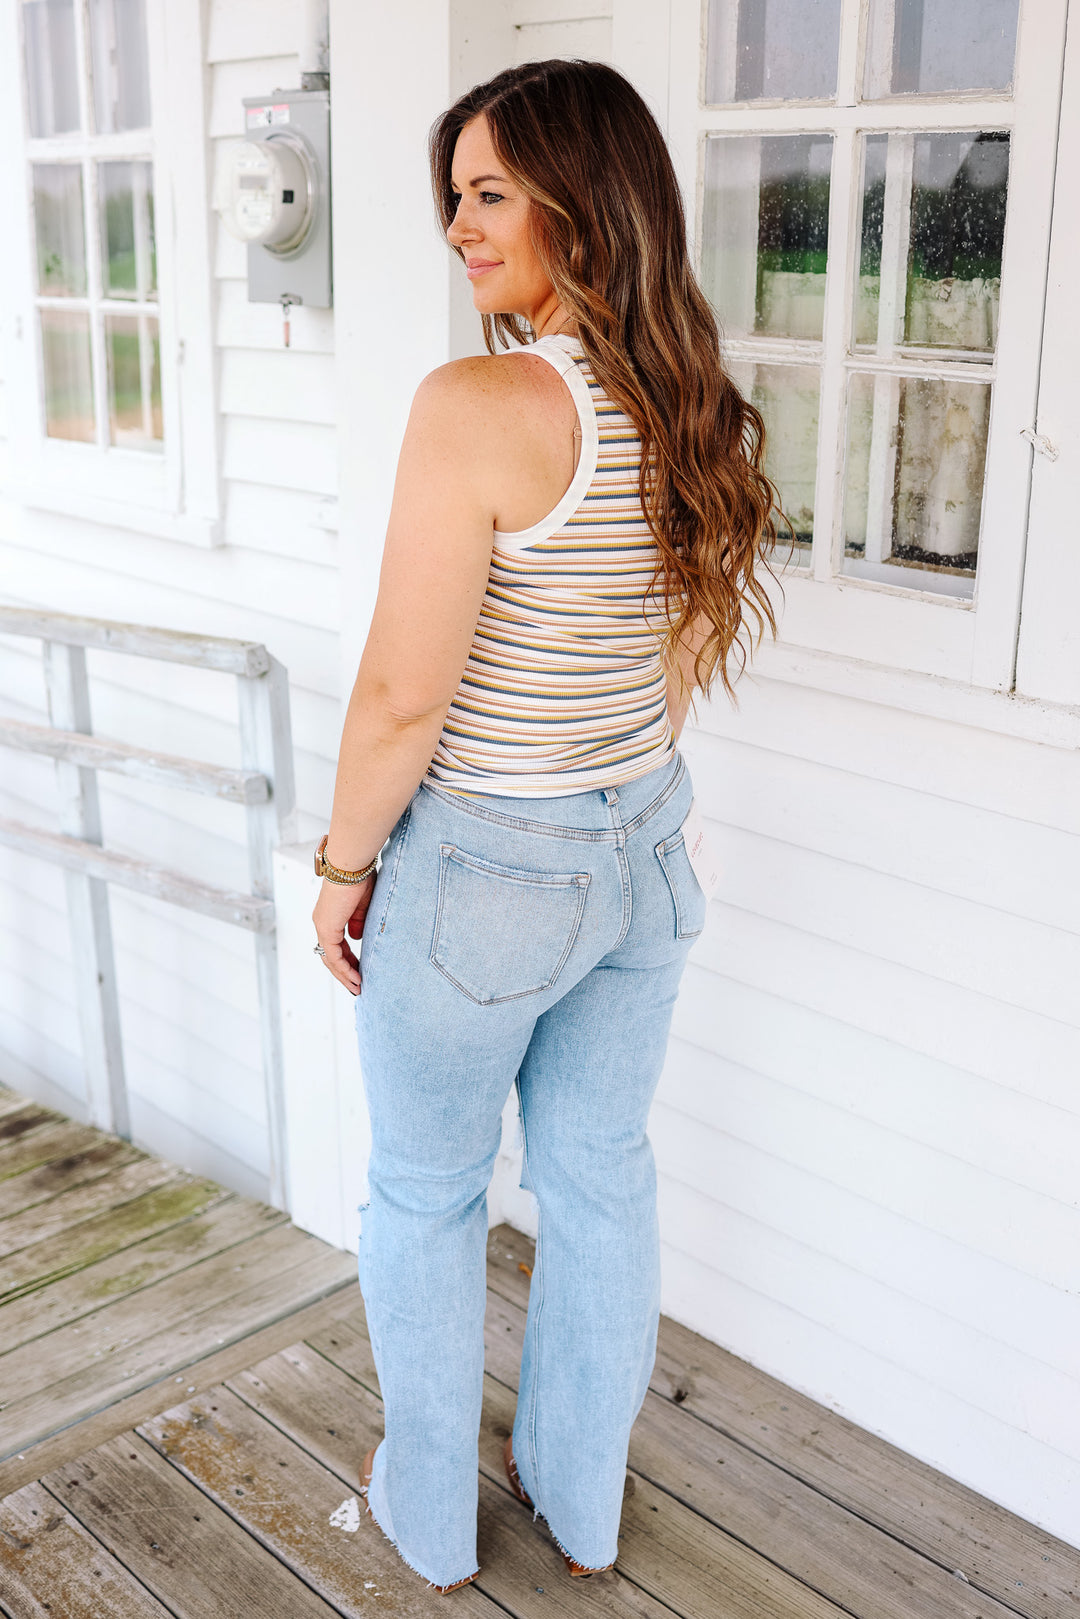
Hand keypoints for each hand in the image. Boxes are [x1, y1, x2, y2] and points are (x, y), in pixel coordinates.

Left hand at [312, 874, 375, 995]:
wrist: (351, 865)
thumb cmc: (359, 877)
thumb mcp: (363, 904)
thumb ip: (358, 922)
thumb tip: (356, 938)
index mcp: (330, 916)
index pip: (337, 945)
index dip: (348, 960)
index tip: (360, 970)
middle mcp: (323, 923)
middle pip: (331, 956)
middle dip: (345, 973)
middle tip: (357, 986)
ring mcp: (323, 926)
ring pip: (331, 959)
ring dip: (344, 975)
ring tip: (357, 988)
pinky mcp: (327, 928)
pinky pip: (334, 956)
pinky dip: (344, 969)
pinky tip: (356, 978)